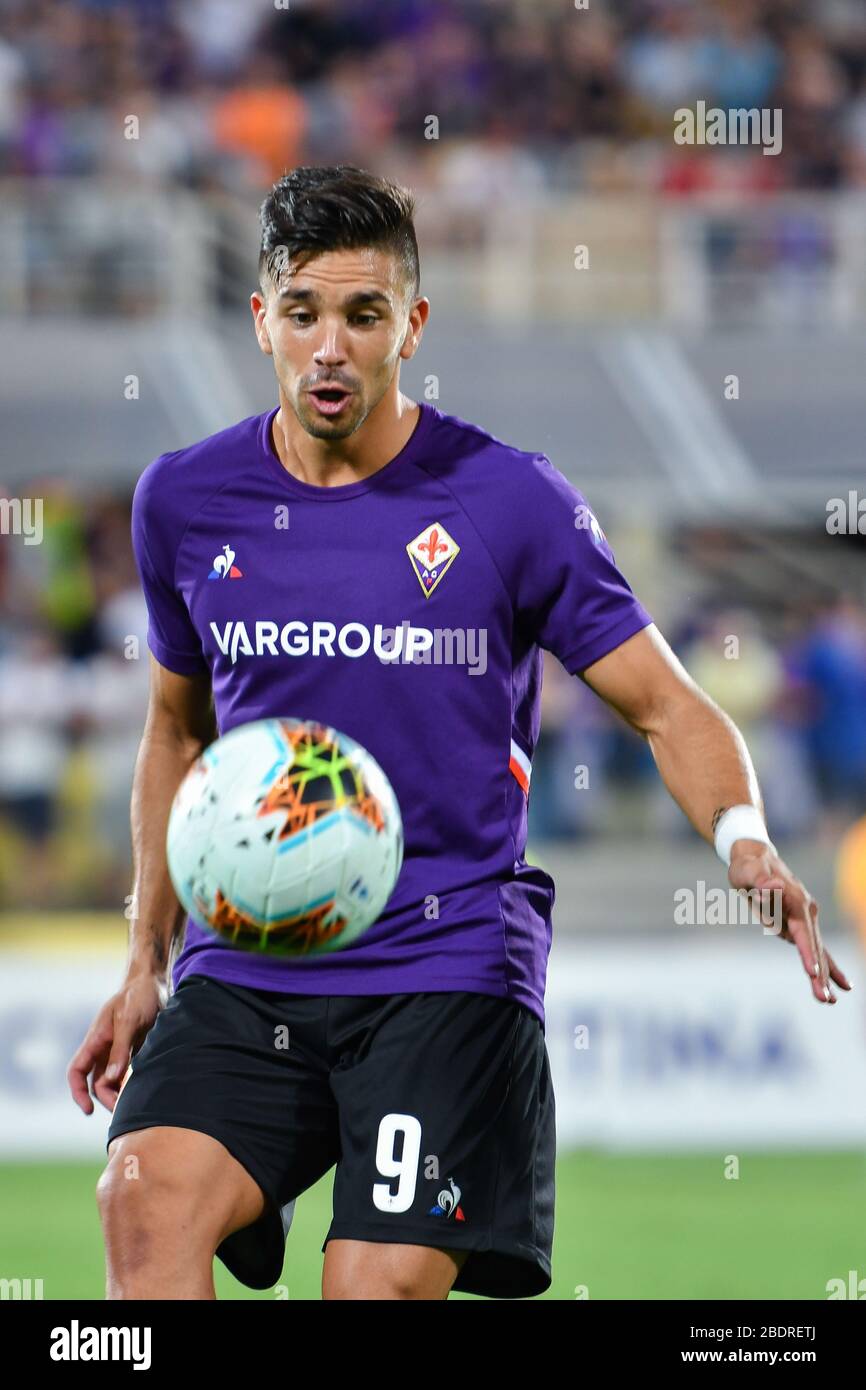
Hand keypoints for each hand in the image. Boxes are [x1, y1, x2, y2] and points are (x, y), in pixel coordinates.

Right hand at [66, 973, 163, 1113]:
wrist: (154, 983)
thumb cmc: (137, 997)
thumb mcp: (129, 1020)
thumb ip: (120, 1049)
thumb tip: (111, 1078)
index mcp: (95, 1040)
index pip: (77, 1071)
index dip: (78, 1092)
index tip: (88, 1110)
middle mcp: (104, 1049)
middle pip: (97, 1083)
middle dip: (106, 1099)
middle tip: (123, 1111)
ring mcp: (119, 1051)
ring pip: (113, 1081)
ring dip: (120, 1094)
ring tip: (135, 1104)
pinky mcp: (134, 1051)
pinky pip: (129, 1074)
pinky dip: (133, 1084)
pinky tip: (145, 1090)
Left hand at [727, 839, 851, 1003]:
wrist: (756, 858)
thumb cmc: (748, 867)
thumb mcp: (747, 871)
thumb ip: (760, 880)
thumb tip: (771, 886)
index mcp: (796, 900)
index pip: (802, 932)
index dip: (807, 952)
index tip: (812, 972)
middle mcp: (807, 910)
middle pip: (814, 946)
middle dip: (820, 973)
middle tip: (824, 999)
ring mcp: (807, 917)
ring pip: (818, 951)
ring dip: (825, 976)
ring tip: (829, 1001)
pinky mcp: (802, 924)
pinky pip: (815, 948)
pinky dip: (828, 966)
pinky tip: (840, 986)